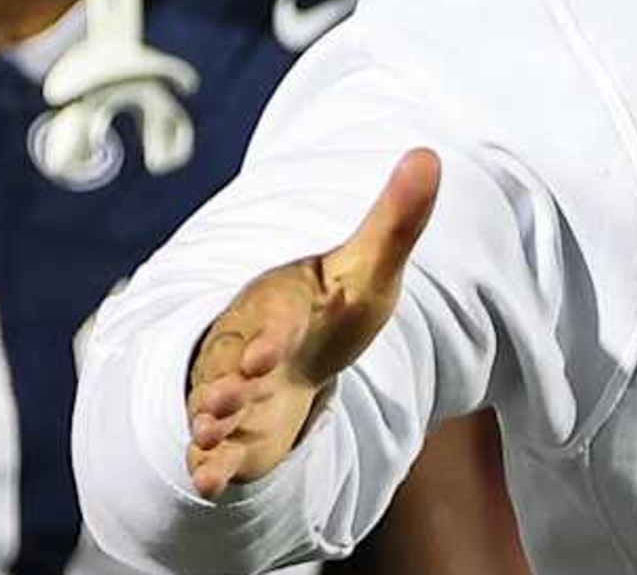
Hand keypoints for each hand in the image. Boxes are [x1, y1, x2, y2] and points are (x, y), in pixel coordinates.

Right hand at [184, 150, 438, 496]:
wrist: (296, 348)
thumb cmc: (332, 306)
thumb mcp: (369, 267)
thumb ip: (396, 220)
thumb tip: (430, 154)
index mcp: (278, 304)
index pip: (272, 320)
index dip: (270, 338)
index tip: (266, 357)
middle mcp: (245, 347)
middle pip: (227, 366)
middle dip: (223, 385)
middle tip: (221, 402)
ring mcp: (234, 392)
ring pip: (211, 406)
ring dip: (207, 422)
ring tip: (207, 438)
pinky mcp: (235, 430)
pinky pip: (215, 448)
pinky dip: (210, 464)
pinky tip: (211, 483)